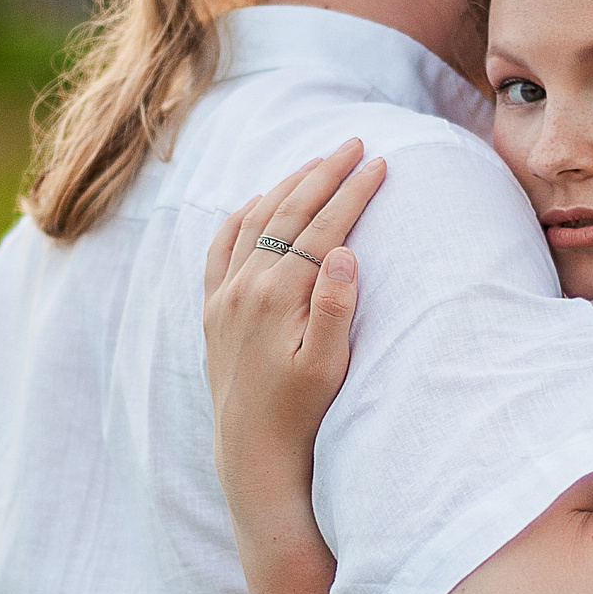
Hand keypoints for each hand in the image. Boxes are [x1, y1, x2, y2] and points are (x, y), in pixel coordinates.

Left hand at [201, 139, 387, 593]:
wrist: (252, 449)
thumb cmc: (302, 410)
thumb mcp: (329, 364)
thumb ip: (336, 306)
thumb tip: (345, 251)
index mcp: (279, 294)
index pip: (323, 227)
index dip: (353, 192)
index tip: (379, 162)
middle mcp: (246, 285)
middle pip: (289, 211)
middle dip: (324, 173)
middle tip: (354, 143)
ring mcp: (225, 294)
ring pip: (255, 220)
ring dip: (287, 185)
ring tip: (316, 162)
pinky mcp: (212, 308)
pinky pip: (221, 247)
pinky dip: (239, 216)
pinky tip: (254, 200)